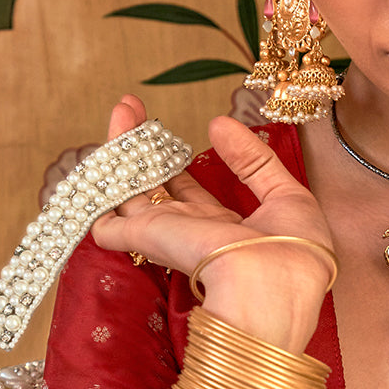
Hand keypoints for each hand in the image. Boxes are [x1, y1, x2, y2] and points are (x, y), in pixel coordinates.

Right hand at [92, 96, 335, 351]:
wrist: (276, 283)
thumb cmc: (294, 253)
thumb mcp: (287, 196)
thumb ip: (254, 161)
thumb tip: (220, 124)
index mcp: (223, 230)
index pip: (188, 190)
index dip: (175, 159)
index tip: (165, 131)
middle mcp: (189, 233)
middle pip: (153, 184)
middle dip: (140, 144)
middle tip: (129, 105)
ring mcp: (165, 235)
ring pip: (128, 190)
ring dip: (119, 148)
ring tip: (120, 107)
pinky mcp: (145, 237)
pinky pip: (105, 220)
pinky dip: (95, 192)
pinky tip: (95, 157)